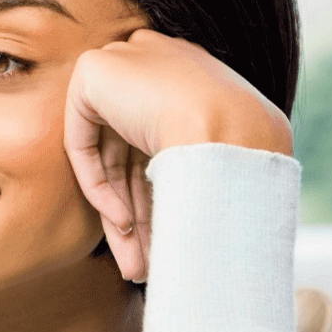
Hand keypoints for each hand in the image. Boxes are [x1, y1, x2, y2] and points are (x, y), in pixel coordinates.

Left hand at [63, 29, 292, 282]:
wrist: (232, 131)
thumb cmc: (247, 155)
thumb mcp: (227, 164)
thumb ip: (197, 177)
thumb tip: (196, 215)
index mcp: (193, 77)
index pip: (162, 143)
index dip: (161, 195)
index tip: (167, 241)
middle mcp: (158, 65)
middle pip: (133, 155)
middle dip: (139, 215)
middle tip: (144, 265)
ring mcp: (125, 63)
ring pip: (110, 157)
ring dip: (121, 216)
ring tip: (136, 267)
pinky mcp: (93, 73)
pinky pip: (83, 143)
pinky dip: (98, 187)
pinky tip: (123, 225)